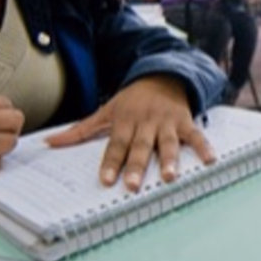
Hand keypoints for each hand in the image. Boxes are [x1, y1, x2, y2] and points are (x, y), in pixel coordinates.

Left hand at [45, 75, 213, 191]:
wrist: (162, 74)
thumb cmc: (131, 100)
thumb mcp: (105, 111)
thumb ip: (80, 130)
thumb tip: (49, 143)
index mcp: (124, 120)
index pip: (116, 144)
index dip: (111, 162)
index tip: (106, 179)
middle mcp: (146, 121)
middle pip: (140, 146)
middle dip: (137, 166)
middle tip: (133, 185)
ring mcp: (167, 121)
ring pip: (167, 143)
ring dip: (169, 160)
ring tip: (170, 177)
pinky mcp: (185, 120)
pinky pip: (195, 135)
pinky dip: (204, 147)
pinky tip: (210, 160)